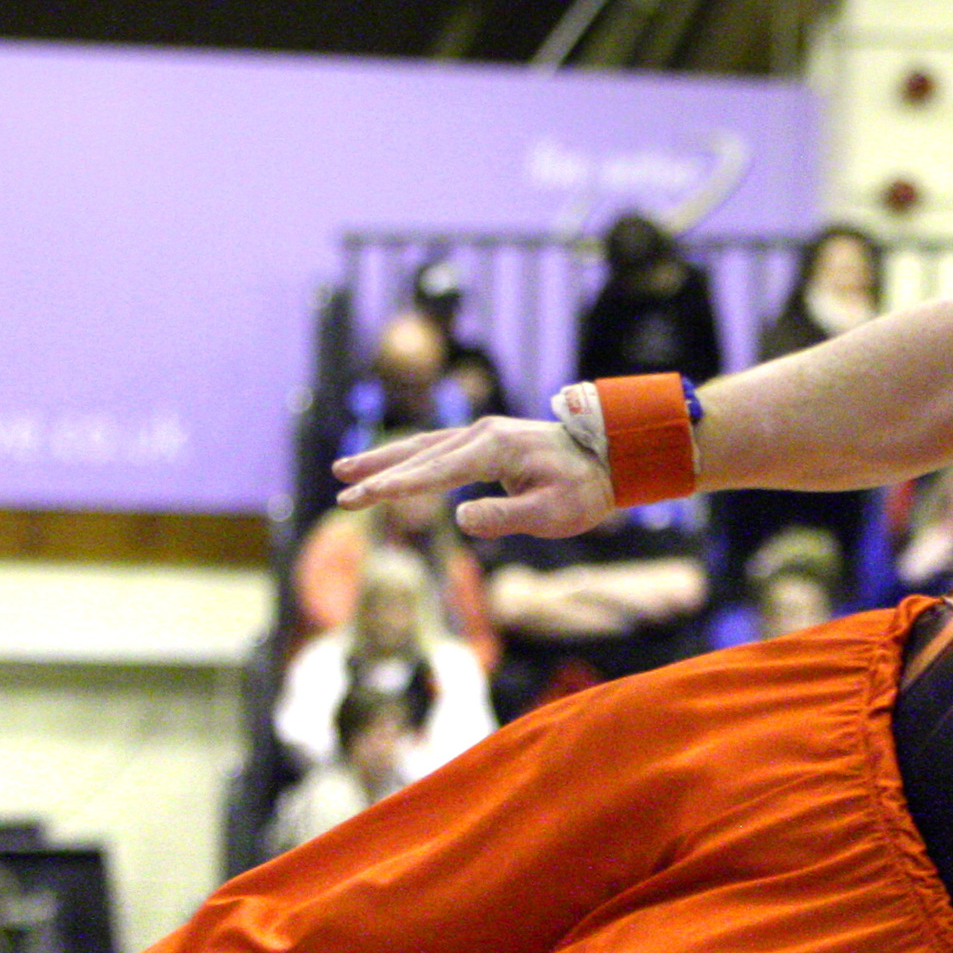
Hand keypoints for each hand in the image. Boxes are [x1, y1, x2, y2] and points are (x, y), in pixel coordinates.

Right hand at [334, 417, 614, 542]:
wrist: (612, 457)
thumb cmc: (585, 490)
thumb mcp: (551, 514)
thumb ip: (506, 517)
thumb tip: (461, 519)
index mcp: (493, 449)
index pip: (434, 472)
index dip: (397, 487)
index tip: (363, 497)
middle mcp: (482, 433)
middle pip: (418, 455)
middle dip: (377, 473)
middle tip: (341, 491)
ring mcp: (483, 433)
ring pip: (422, 447)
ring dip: (383, 459)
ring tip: (344, 470)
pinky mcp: (487, 441)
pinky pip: (437, 449)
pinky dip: (407, 457)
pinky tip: (388, 467)